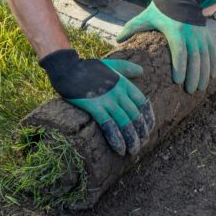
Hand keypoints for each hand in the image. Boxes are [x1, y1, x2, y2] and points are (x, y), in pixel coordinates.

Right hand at [39, 49, 155, 155]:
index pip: (143, 103)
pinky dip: (116, 139)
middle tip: (141, 145)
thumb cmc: (87, 67)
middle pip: (135, 116)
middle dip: (140, 133)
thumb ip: (126, 68)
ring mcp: (107, 100)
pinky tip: (119, 149)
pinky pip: (108, 125)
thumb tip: (141, 71)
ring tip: (132, 151)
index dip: (148, 118)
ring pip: (124, 123)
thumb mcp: (111, 64)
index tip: (148, 130)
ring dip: (131, 140)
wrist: (68, 68)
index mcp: (124, 84)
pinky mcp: (94, 106)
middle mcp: (118, 92)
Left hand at [117, 0, 215, 93]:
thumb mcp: (145, 16)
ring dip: (204, 73)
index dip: (180, 67)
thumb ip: (131, 28)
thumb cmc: (160, 8)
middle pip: (195, 58)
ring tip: (200, 88)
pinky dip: (213, 64)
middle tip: (189, 91)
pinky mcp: (207, 34)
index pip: (179, 51)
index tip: (178, 81)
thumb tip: (117, 41)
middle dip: (193, 75)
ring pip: (205, 56)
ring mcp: (200, 34)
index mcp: (175, 30)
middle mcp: (191, 33)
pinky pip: (212, 51)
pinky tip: (212, 76)